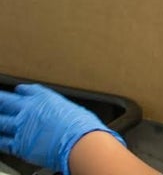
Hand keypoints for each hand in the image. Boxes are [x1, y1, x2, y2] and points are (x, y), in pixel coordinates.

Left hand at [0, 84, 124, 174]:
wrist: (78, 141)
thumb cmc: (80, 126)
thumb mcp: (71, 109)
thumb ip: (60, 110)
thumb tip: (61, 114)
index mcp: (44, 99)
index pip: (28, 90)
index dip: (21, 90)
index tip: (18, 90)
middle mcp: (29, 110)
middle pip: (7, 102)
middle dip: (1, 100)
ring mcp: (22, 127)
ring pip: (1, 121)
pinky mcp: (19, 145)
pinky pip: (3, 142)